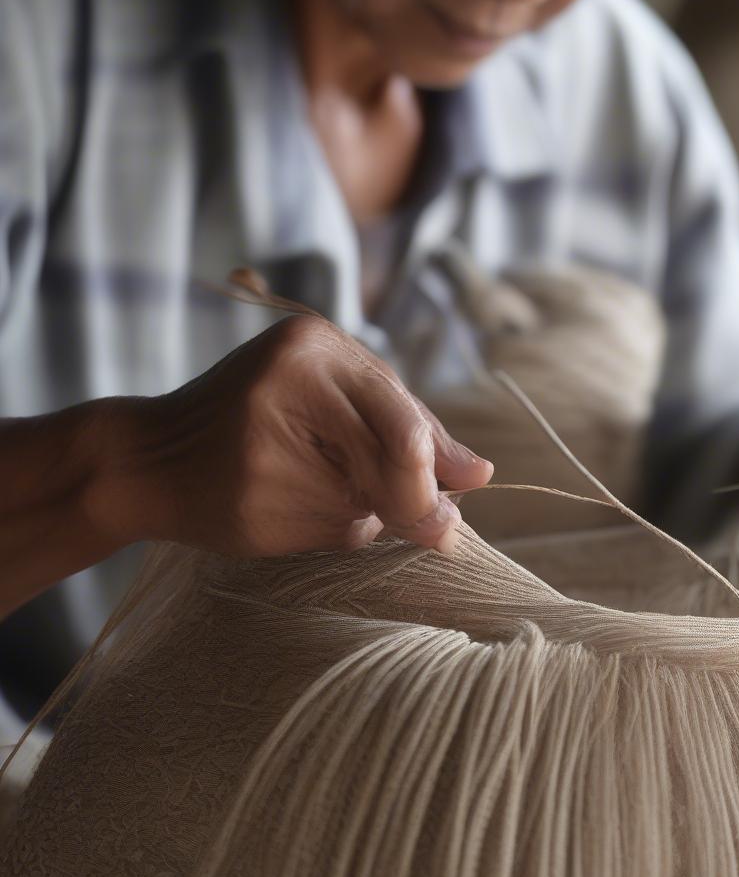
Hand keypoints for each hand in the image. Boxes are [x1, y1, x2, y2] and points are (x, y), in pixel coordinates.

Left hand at [118, 314, 492, 556]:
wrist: (148, 459)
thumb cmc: (208, 498)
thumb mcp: (296, 517)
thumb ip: (379, 513)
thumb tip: (453, 522)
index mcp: (301, 377)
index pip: (398, 438)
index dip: (424, 493)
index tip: (440, 538)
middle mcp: (315, 343)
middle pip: (405, 414)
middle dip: (428, 472)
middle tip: (449, 521)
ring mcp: (318, 339)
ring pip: (396, 403)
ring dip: (414, 454)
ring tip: (434, 493)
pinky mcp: (318, 349)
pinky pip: (375, 397)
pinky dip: (388, 436)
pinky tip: (400, 466)